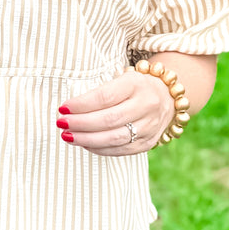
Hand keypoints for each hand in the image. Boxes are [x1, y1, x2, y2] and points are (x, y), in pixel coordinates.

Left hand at [55, 69, 174, 155]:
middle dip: (81, 124)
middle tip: (61, 123)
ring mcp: (149, 126)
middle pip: (109, 119)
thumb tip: (70, 109)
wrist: (167, 97)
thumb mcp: (122, 78)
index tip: (63, 108)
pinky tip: (84, 144)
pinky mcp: (148, 143)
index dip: (82, 104)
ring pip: (114, 138)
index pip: (105, 97)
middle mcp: (146, 106)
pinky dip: (99, 149)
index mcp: (136, 85)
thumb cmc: (134, 87)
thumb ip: (100, 91)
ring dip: (86, 139)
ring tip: (67, 136)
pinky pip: (120, 150)